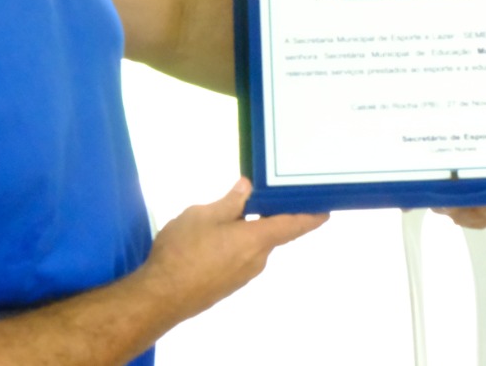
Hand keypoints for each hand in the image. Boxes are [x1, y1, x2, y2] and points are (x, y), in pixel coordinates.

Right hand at [144, 178, 327, 318]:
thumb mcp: (203, 215)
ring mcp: (242, 275)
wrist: (160, 297)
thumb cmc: (183, 251)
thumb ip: (229, 202)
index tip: (326, 209)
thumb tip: (247, 188)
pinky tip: (212, 238)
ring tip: (222, 215)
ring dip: (244, 230)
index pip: (294, 225)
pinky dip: (233, 244)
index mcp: (256, 239)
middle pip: (270, 233)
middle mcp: (257, 260)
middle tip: (255, 195)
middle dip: (264, 215)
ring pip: (251, 246)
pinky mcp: (228, 285)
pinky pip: (238, 258)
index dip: (311, 216)